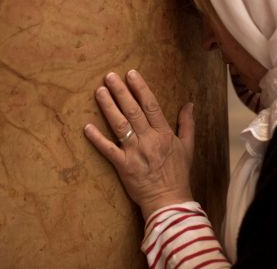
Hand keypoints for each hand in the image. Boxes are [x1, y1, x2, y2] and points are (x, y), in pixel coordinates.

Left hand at [84, 70, 194, 219]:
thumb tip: (189, 103)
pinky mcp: (123, 166)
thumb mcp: (188, 147)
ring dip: (109, 107)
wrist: (169, 201)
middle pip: (133, 111)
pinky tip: (87, 126)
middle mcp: (149, 140)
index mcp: (164, 134)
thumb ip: (187, 124)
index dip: (140, 88)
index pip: (151, 106)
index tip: (131, 74)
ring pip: (120, 125)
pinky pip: (108, 150)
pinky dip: (97, 139)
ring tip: (100, 91)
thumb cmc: (178, 174)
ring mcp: (135, 153)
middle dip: (120, 92)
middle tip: (109, 76)